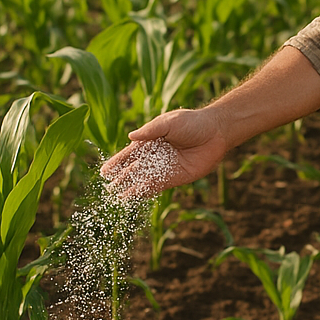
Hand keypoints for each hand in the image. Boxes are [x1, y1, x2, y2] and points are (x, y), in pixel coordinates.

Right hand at [99, 108, 228, 200]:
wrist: (216, 132)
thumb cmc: (192, 122)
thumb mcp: (168, 123)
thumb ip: (150, 131)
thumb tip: (130, 137)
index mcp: (150, 141)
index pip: (129, 154)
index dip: (117, 162)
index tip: (104, 171)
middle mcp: (155, 155)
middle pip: (134, 169)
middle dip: (121, 178)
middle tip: (108, 188)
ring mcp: (165, 167)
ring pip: (144, 179)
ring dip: (132, 187)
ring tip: (118, 197)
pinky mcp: (176, 177)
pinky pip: (158, 185)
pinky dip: (146, 190)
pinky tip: (136, 196)